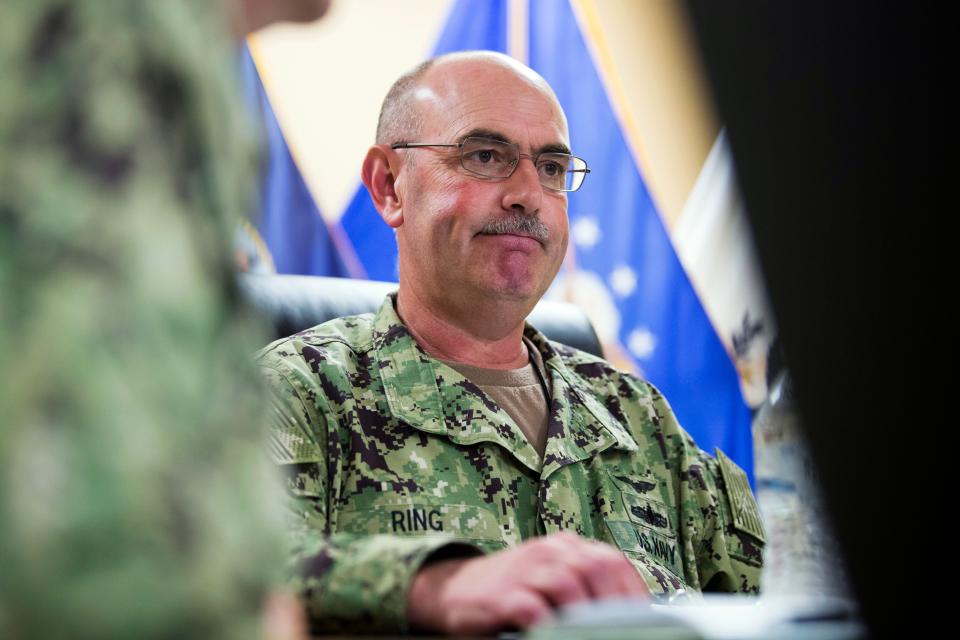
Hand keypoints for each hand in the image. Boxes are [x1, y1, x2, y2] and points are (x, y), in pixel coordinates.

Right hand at [407, 531, 648, 634]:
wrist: (454, 589)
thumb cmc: (513, 591)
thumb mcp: (553, 581)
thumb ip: (586, 590)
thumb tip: (631, 617)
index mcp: (568, 547)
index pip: (614, 562)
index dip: (634, 594)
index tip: (646, 621)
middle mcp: (549, 551)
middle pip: (596, 567)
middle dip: (615, 604)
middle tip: (623, 630)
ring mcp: (524, 570)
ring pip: (567, 583)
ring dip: (585, 614)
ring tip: (594, 635)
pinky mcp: (501, 596)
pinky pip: (531, 607)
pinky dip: (548, 625)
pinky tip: (553, 635)